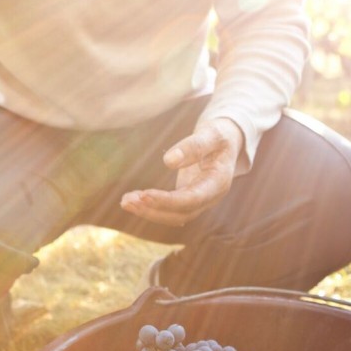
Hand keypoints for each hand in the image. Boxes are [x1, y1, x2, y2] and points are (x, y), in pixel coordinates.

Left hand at [120, 117, 243, 226]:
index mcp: (218, 183)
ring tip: (125, 201)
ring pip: (173, 216)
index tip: (145, 195)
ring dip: (148, 211)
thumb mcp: (211, 134)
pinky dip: (150, 207)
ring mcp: (199, 201)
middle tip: (128, 200)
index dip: (168, 201)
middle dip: (153, 209)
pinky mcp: (187, 199)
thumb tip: (168, 161)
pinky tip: (131, 200)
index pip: (192, 199)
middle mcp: (209, 197)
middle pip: (181, 214)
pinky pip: (169, 209)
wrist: (225, 142)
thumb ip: (193, 146)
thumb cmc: (219, 135)